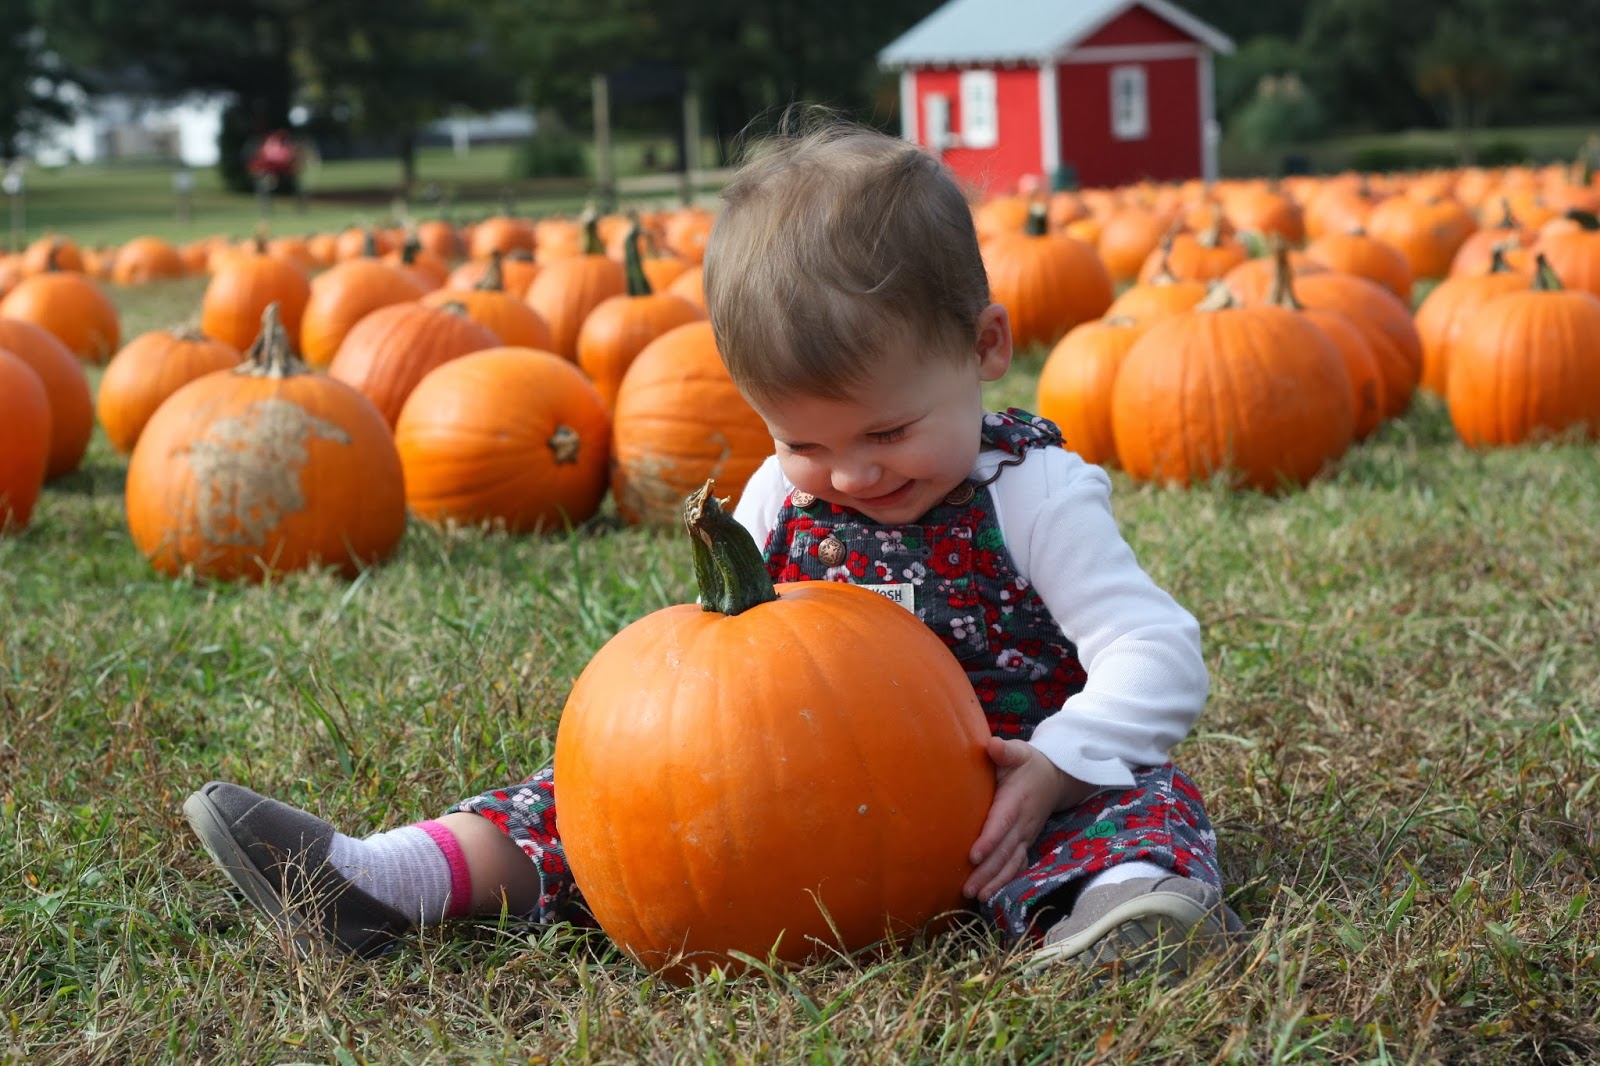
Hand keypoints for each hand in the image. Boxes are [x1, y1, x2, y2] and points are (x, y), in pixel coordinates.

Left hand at [962, 737, 1093, 902]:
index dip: (989, 840)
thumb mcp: (1019, 752)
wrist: (1056, 777)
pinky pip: (1017, 865)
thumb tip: (992, 745)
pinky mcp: (1026, 842)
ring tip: (977, 897)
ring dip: (994, 881)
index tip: (973, 855)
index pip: (1002, 822)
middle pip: (1005, 851)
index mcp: (1016, 800)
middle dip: (987, 871)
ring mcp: (1026, 835)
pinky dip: (1005, 881)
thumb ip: (1005, 751)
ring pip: (1011, 863)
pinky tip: (991, 895)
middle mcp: (1023, 823)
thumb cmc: (1028, 763)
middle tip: (968, 889)